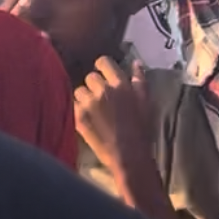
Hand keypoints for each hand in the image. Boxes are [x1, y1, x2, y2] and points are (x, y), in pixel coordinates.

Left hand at [73, 56, 155, 172]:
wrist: (129, 155)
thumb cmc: (142, 130)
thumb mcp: (146, 103)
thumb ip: (140, 81)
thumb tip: (136, 63)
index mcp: (121, 84)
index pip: (104, 62)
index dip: (101, 66)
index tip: (102, 72)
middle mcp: (104, 90)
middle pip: (90, 77)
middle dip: (94, 86)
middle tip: (101, 99)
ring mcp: (89, 103)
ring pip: (79, 91)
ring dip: (84, 98)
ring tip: (94, 111)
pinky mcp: (79, 117)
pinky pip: (73, 105)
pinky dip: (78, 110)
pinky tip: (87, 119)